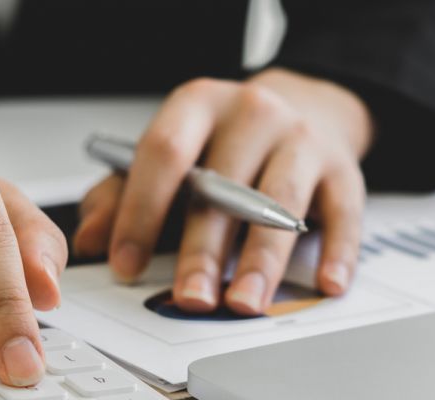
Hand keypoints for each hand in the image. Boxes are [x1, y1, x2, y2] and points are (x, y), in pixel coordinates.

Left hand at [74, 68, 372, 314]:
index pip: (164, 152)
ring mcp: (302, 138)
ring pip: (280, 203)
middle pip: (223, 185)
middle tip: (188, 297)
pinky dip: (337, 252)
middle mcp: (252, 113)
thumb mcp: (172, 151)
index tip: (124, 262)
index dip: (141, 210)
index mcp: (198, 104)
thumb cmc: (227, 139)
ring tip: (244, 303)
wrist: (305, 105)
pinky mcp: (344, 169)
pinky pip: (343, 214)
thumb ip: (122, 193)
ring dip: (261, 260)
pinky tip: (326, 284)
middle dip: (202, 250)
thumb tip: (90, 240)